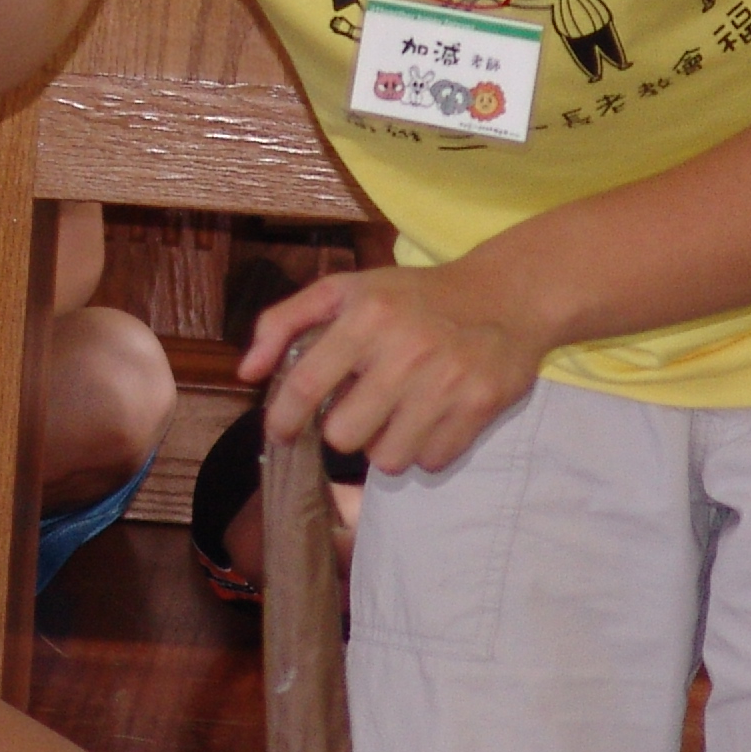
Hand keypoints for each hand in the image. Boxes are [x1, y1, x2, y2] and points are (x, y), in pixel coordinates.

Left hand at [237, 259, 554, 474]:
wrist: (504, 295)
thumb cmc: (411, 296)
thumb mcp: (344, 290)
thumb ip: (285, 322)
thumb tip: (246, 372)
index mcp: (365, 316)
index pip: (306, 385)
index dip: (284, 418)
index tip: (280, 432)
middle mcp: (405, 350)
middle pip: (343, 435)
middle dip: (343, 429)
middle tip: (359, 410)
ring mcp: (446, 382)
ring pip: (387, 458)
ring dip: (385, 444)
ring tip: (396, 415)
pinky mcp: (480, 406)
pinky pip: (431, 461)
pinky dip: (424, 450)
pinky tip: (429, 419)